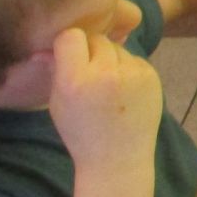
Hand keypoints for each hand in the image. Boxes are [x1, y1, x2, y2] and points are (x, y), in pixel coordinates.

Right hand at [47, 29, 162, 171]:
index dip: (68, 45)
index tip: (68, 57)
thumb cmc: (81, 133)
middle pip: (97, 39)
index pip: (71, 36)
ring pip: (118, 48)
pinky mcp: (152, 77)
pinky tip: (124, 92)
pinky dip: (128, 70)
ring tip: (108, 86)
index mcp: (76, 80)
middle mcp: (106, 73)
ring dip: (111, 60)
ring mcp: (133, 74)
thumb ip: (55, 71)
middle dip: (91, 51)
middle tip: (89, 72)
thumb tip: (44, 48)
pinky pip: (135, 60)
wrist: (118, 159)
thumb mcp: (58, 104)